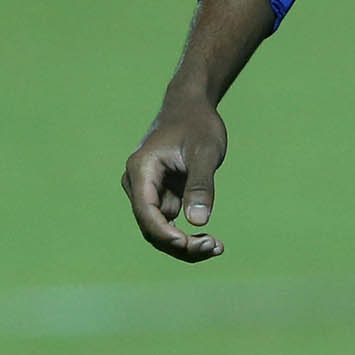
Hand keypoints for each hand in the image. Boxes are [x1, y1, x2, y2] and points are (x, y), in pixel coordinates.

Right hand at [122, 95, 228, 262]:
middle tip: (214, 247)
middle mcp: (137, 184)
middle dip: (180, 244)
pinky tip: (212, 242)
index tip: (189, 243)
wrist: (192, 107)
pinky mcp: (160, 197)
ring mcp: (147, 192)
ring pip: (159, 231)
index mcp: (141, 169)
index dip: (165, 234)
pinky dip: (188, 236)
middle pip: (151, 227)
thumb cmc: (198, 124)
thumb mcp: (205, 152)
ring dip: (185, 245)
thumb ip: (201, 185)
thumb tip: (199, 221)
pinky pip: (168, 225)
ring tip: (216, 247)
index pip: (146, 212)